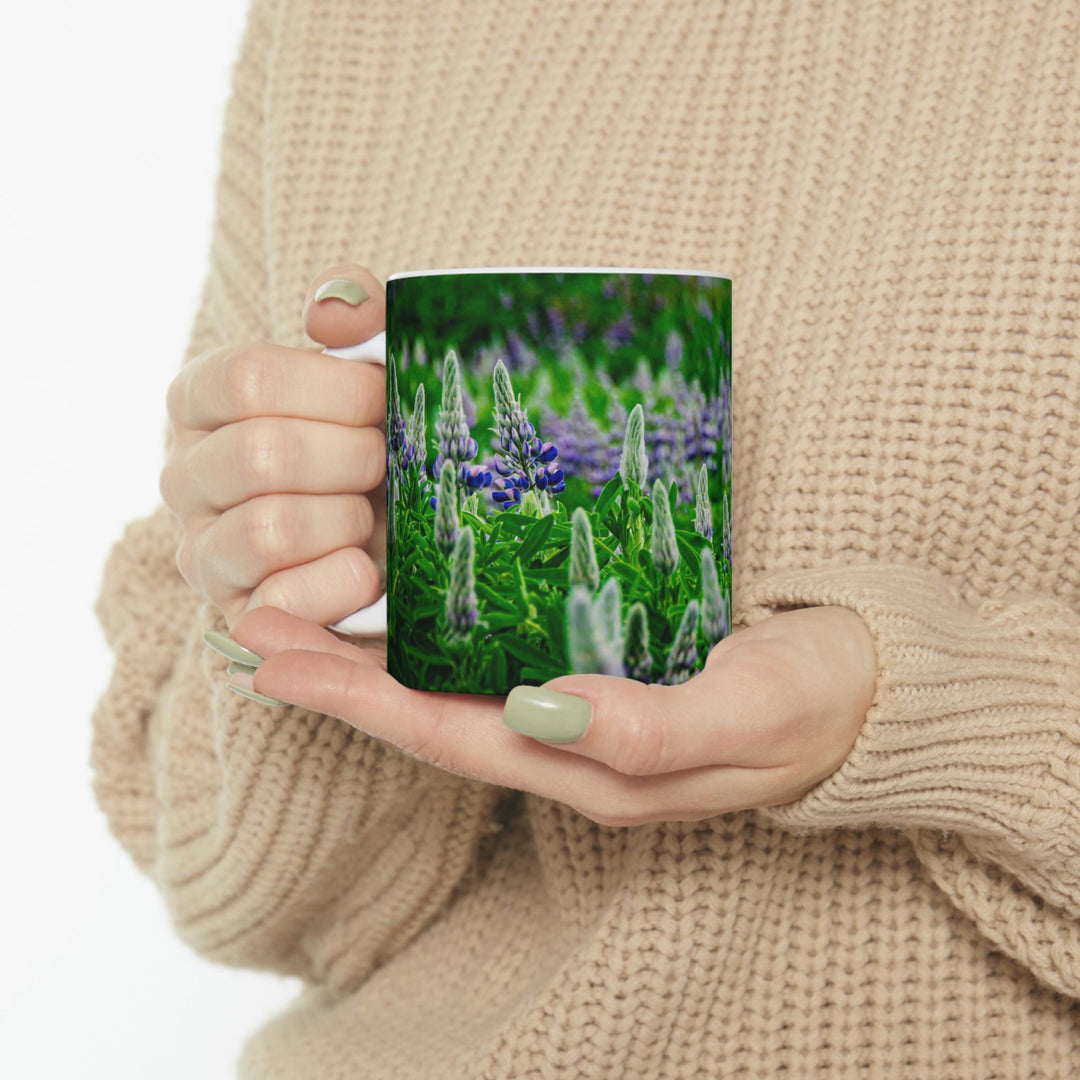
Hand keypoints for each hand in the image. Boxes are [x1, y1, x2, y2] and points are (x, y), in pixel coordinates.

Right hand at [160, 265, 387, 628]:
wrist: (401, 531)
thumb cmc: (380, 437)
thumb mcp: (378, 363)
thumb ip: (360, 312)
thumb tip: (331, 313)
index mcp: (202, 400)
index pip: (248, 378)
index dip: (337, 391)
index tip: (382, 400)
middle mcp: (184, 475)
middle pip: (263, 455)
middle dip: (354, 458)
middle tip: (386, 462)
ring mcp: (202, 551)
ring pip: (270, 529)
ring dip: (348, 519)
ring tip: (370, 514)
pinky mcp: (238, 616)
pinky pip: (284, 601)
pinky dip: (345, 580)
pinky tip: (368, 567)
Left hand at [226, 605, 875, 824]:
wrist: (866, 694)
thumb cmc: (812, 702)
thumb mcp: (747, 713)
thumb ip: (650, 725)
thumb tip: (544, 710)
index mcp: (591, 765)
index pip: (448, 735)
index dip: (357, 700)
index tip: (273, 659)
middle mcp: (567, 745)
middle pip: (429, 715)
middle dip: (336, 677)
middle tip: (251, 625)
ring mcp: (579, 712)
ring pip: (452, 689)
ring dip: (372, 656)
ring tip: (300, 611)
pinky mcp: (599, 671)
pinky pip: (496, 661)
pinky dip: (436, 636)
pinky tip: (408, 602)